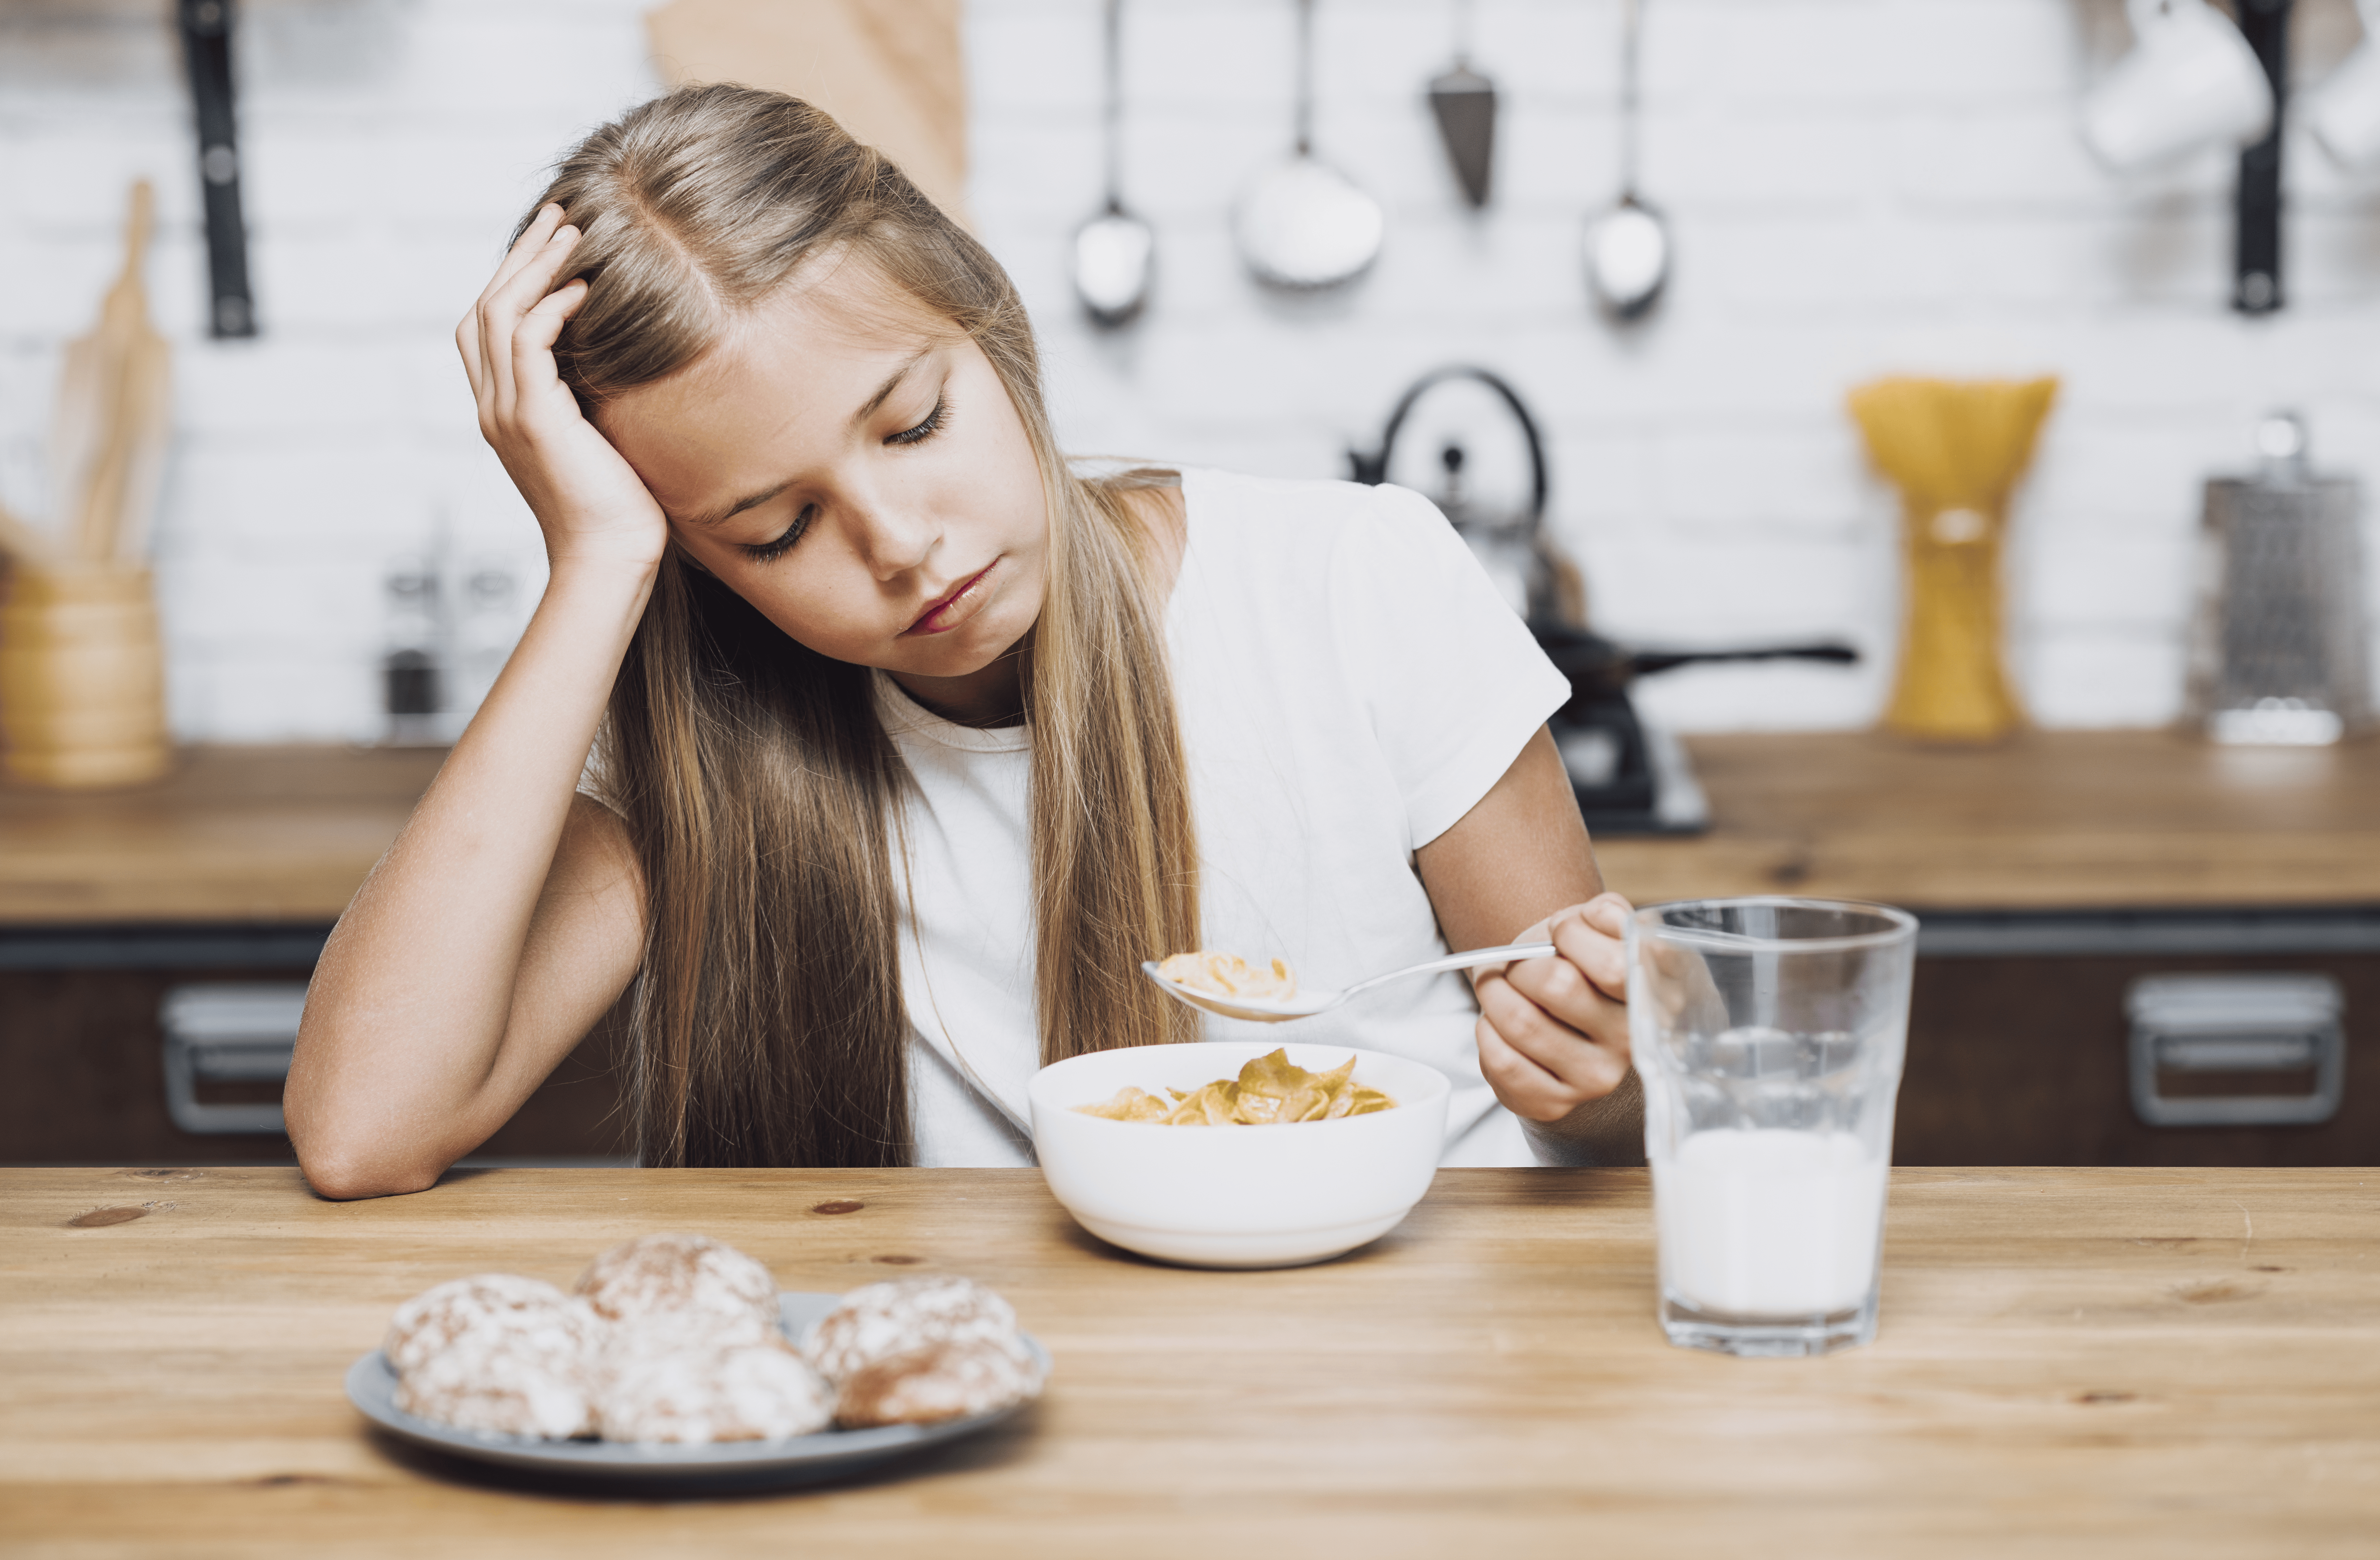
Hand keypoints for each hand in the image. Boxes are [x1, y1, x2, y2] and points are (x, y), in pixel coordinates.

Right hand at [457, 204, 667, 571]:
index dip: (512, 278)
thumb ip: (587, 398)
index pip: (486, 328)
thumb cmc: (618, 509)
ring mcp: (507, 412)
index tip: (552, 243)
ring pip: (499, 313)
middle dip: (521, 255)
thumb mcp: (599, 438)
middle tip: (558, 215)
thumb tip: (614, 357)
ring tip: (574, 231)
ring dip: (536, 266)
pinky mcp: (533, 419)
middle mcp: (494, 407)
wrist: (609, 560)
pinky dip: (552, 306)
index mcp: (504, 411)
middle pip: (485, 307)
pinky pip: (527, 342)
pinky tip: (585, 287)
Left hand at [1472, 891, 1633, 1122]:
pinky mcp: (1556, 1103)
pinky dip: (1485, 1032)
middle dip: (1520, 963)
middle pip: (1558, 986)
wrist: (1560, 1016)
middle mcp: (1633, 1041)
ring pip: (1522, 1023)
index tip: (1559, 932)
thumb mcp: (1598, 927)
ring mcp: (1598, 1078)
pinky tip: (1496, 1024)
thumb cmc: (1578, 964)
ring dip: (1493, 994)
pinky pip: (1502, 1062)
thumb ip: (1606, 912)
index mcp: (1654, 993)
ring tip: (1497, 987)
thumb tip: (1593, 919)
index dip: (1571, 934)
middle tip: (1514, 964)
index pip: (1612, 964)